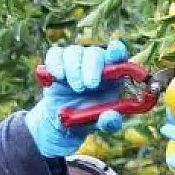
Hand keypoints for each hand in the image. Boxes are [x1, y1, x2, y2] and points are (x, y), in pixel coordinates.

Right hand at [25, 41, 128, 157]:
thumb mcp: (101, 123)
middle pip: (95, 52)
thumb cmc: (89, 116)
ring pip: (74, 52)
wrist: (63, 120)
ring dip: (74, 69)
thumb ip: (109, 122)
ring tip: (76, 88)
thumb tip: (110, 116)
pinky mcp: (58, 61)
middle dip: (92, 68)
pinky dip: (56, 63)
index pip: (118, 54)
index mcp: (113, 74)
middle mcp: (96, 62)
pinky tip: (59, 77)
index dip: (116, 51)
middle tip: (89, 86)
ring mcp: (76, 59)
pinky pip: (55, 53)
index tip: (114, 54)